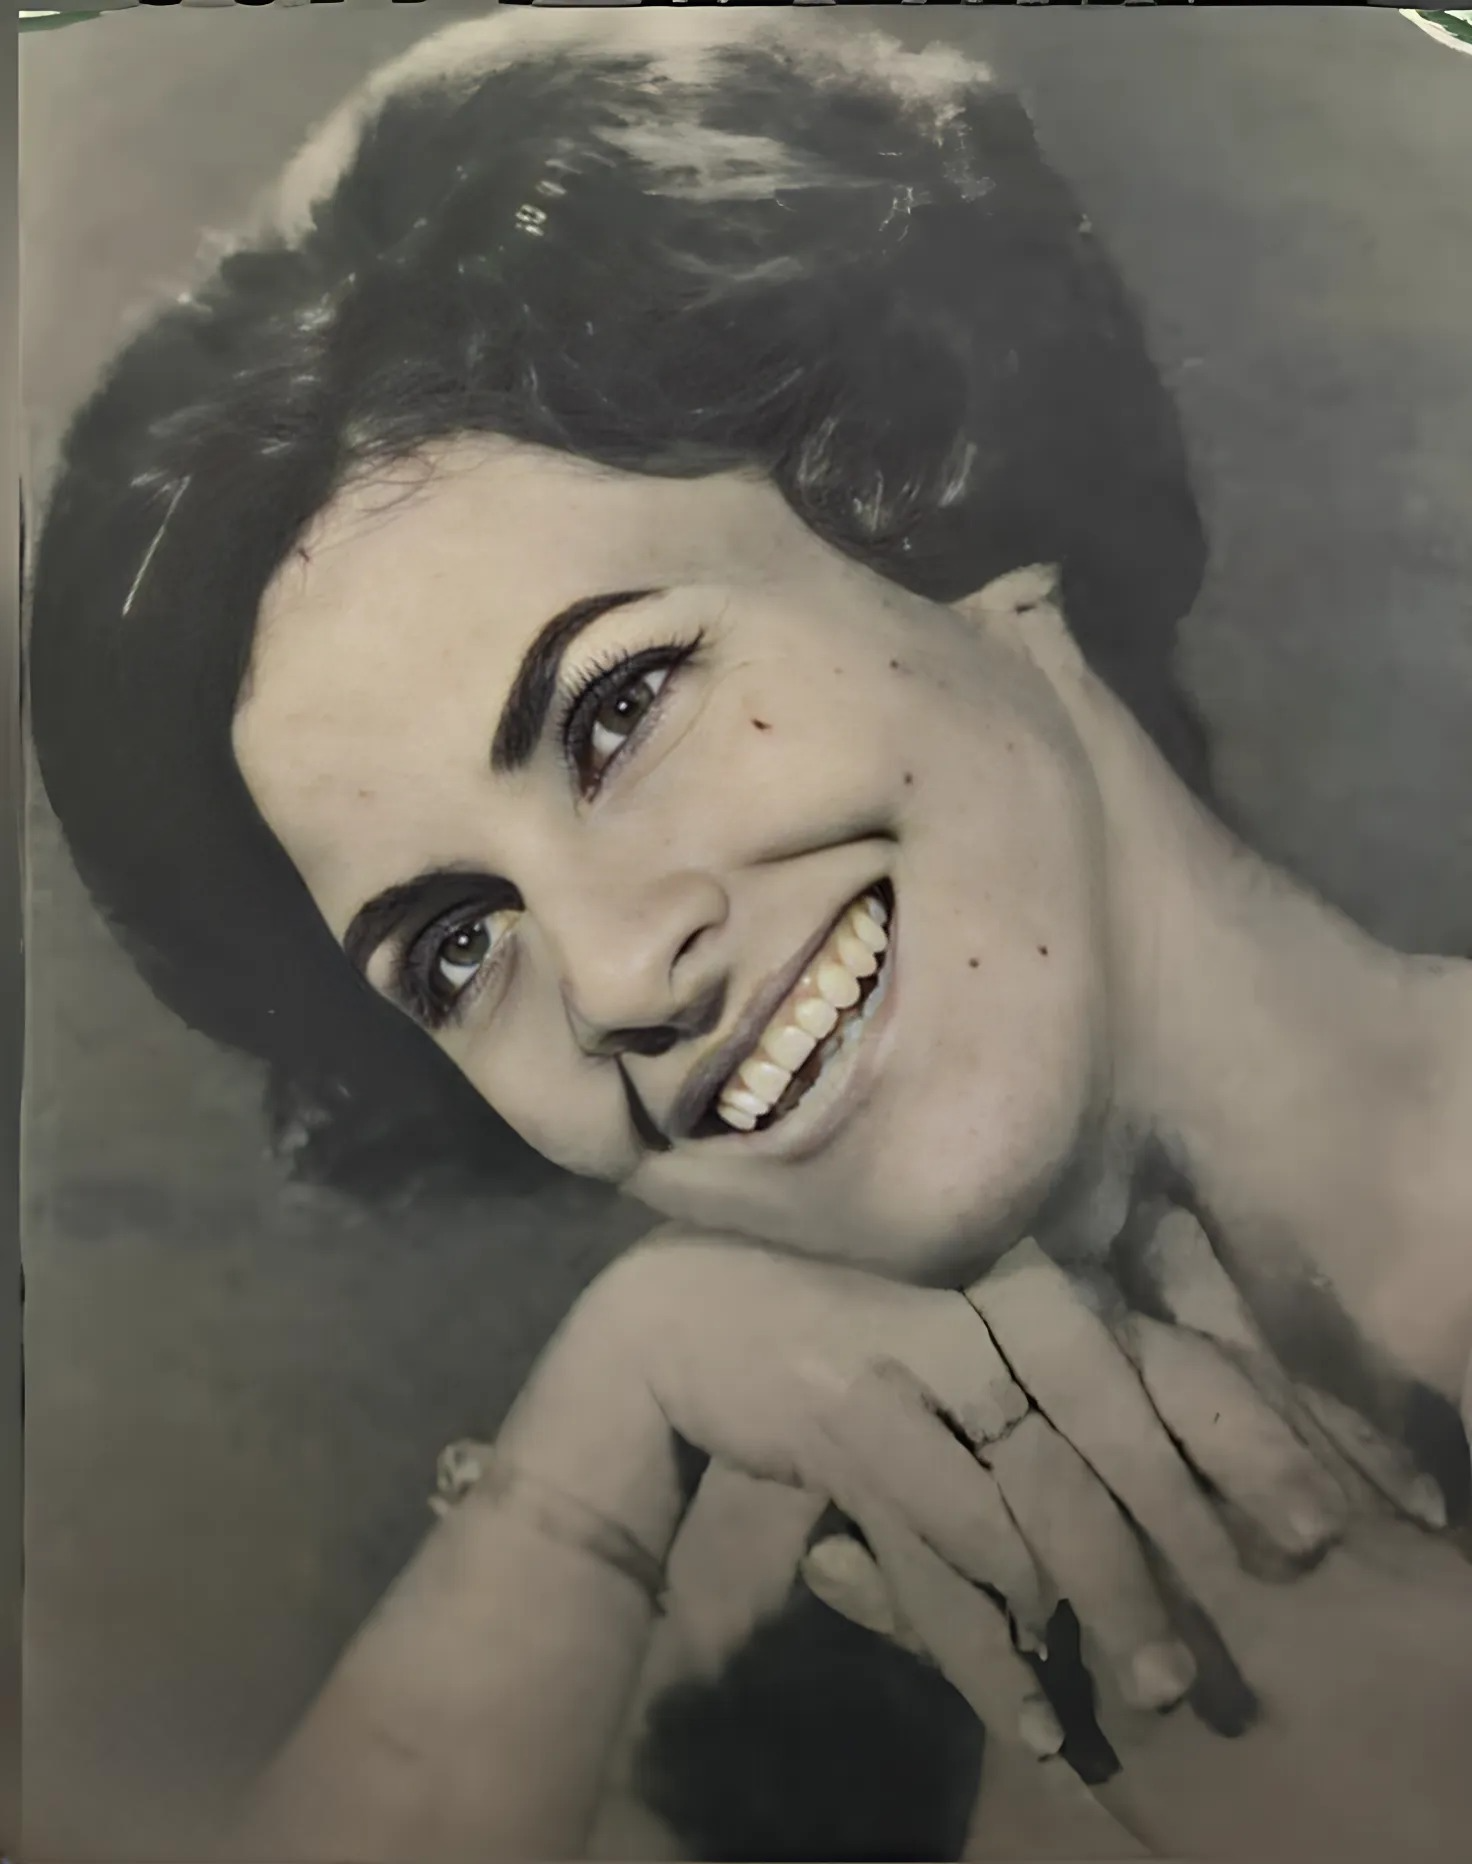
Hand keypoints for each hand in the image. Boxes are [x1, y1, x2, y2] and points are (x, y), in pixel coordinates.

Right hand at [541, 1221, 1387, 1765]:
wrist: (671, 1317)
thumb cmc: (819, 1312)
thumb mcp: (934, 1321)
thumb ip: (1021, 1366)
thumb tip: (1133, 1463)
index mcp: (1011, 1272)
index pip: (1145, 1361)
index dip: (1231, 1444)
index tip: (1299, 1527)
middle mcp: (974, 1307)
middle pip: (1098, 1447)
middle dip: (1163, 1557)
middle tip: (1217, 1645)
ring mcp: (910, 1364)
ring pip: (1026, 1510)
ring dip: (1094, 1612)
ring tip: (1149, 1692)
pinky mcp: (850, 1427)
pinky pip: (938, 1554)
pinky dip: (986, 1643)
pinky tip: (1027, 1705)